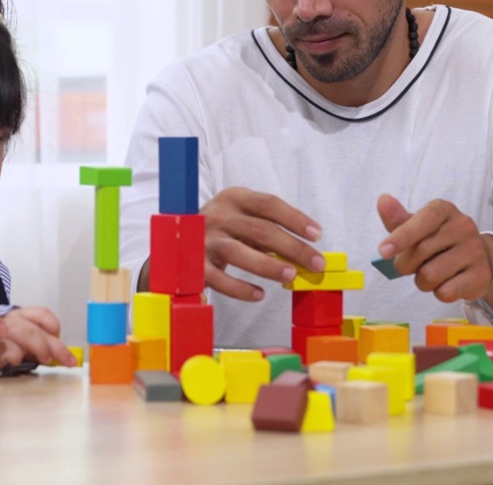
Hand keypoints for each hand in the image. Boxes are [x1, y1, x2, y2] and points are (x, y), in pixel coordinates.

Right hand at [0, 307, 75, 368]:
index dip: (54, 326)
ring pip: (24, 334)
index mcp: (23, 316)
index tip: (60, 338)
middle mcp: (13, 321)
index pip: (42, 313)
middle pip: (36, 329)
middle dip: (55, 347)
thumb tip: (67, 358)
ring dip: (39, 348)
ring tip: (44, 360)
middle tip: (67, 361)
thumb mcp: (30, 341)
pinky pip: (7, 350)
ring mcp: (2, 333)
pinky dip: (15, 357)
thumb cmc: (10, 345)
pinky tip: (16, 361)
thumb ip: (45, 345)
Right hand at [198, 187, 324, 301]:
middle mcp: (217, 215)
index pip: (268, 204)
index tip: (317, 234)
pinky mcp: (193, 265)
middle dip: (292, 247)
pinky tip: (259, 295)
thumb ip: (268, 232)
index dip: (294, 218)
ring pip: (239, 252)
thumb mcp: (240, 220)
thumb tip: (305, 255)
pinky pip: (220, 278)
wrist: (175, 241)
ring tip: (291, 275)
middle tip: (316, 263)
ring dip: (268, 265)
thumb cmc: (222, 230)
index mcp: (232, 198)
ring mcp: (203, 240)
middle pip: (260, 230)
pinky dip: (240, 288)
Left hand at [376, 194, 492, 319]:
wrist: (479, 258)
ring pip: (430, 275)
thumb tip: (383, 200)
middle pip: (420, 251)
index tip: (383, 251)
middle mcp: (463, 226)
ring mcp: (475, 250)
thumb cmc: (438, 241)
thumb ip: (398, 219)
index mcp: (443, 210)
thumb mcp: (417, 228)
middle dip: (405, 265)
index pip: (422, 220)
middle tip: (411, 266)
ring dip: (422, 282)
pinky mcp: (481, 275)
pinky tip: (447, 283)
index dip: (401, 236)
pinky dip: (439, 292)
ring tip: (431, 274)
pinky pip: (445, 292)